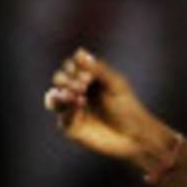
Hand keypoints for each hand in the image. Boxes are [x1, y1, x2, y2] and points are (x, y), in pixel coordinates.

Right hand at [43, 49, 169, 166]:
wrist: (134, 135)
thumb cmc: (128, 108)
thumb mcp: (115, 84)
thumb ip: (97, 69)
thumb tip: (78, 51)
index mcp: (87, 79)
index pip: (70, 66)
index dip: (75, 68)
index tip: (89, 77)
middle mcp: (77, 93)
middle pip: (59, 79)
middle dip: (66, 80)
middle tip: (82, 86)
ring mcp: (72, 110)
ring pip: (53, 98)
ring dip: (60, 93)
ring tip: (73, 95)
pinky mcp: (72, 127)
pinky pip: (62, 116)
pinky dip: (68, 110)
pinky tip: (80, 105)